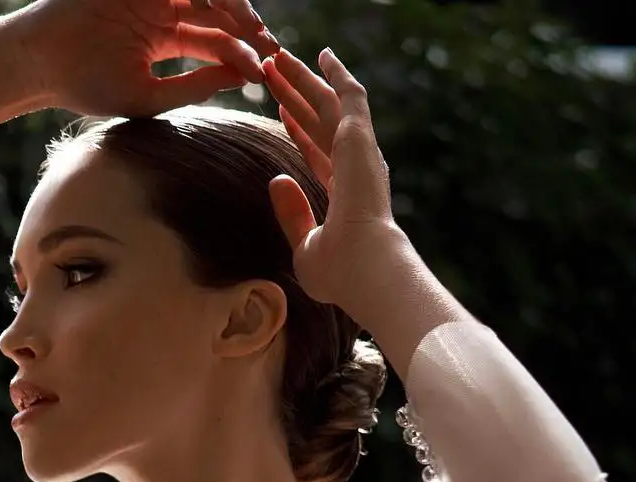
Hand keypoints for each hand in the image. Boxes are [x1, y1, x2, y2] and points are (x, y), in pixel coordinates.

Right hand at [14, 0, 279, 118]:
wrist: (41, 60)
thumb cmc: (84, 85)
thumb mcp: (146, 96)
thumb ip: (191, 87)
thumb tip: (238, 78)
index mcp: (164, 38)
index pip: (213, 43)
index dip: (240, 55)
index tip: (261, 71)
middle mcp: (164, 9)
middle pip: (218, 12)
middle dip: (245, 27)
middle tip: (267, 45)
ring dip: (232, 6)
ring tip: (250, 27)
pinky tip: (222, 7)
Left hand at [262, 46, 408, 310]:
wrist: (363, 267)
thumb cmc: (338, 273)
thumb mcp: (304, 246)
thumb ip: (292, 214)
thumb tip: (275, 181)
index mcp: (344, 194)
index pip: (318, 154)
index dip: (300, 132)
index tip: (283, 112)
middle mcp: (355, 168)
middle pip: (320, 122)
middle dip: (296, 96)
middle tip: (273, 73)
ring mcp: (359, 151)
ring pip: (328, 102)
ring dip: (303, 79)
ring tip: (278, 56)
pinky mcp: (358, 138)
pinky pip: (348, 94)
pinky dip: (335, 73)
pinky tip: (322, 55)